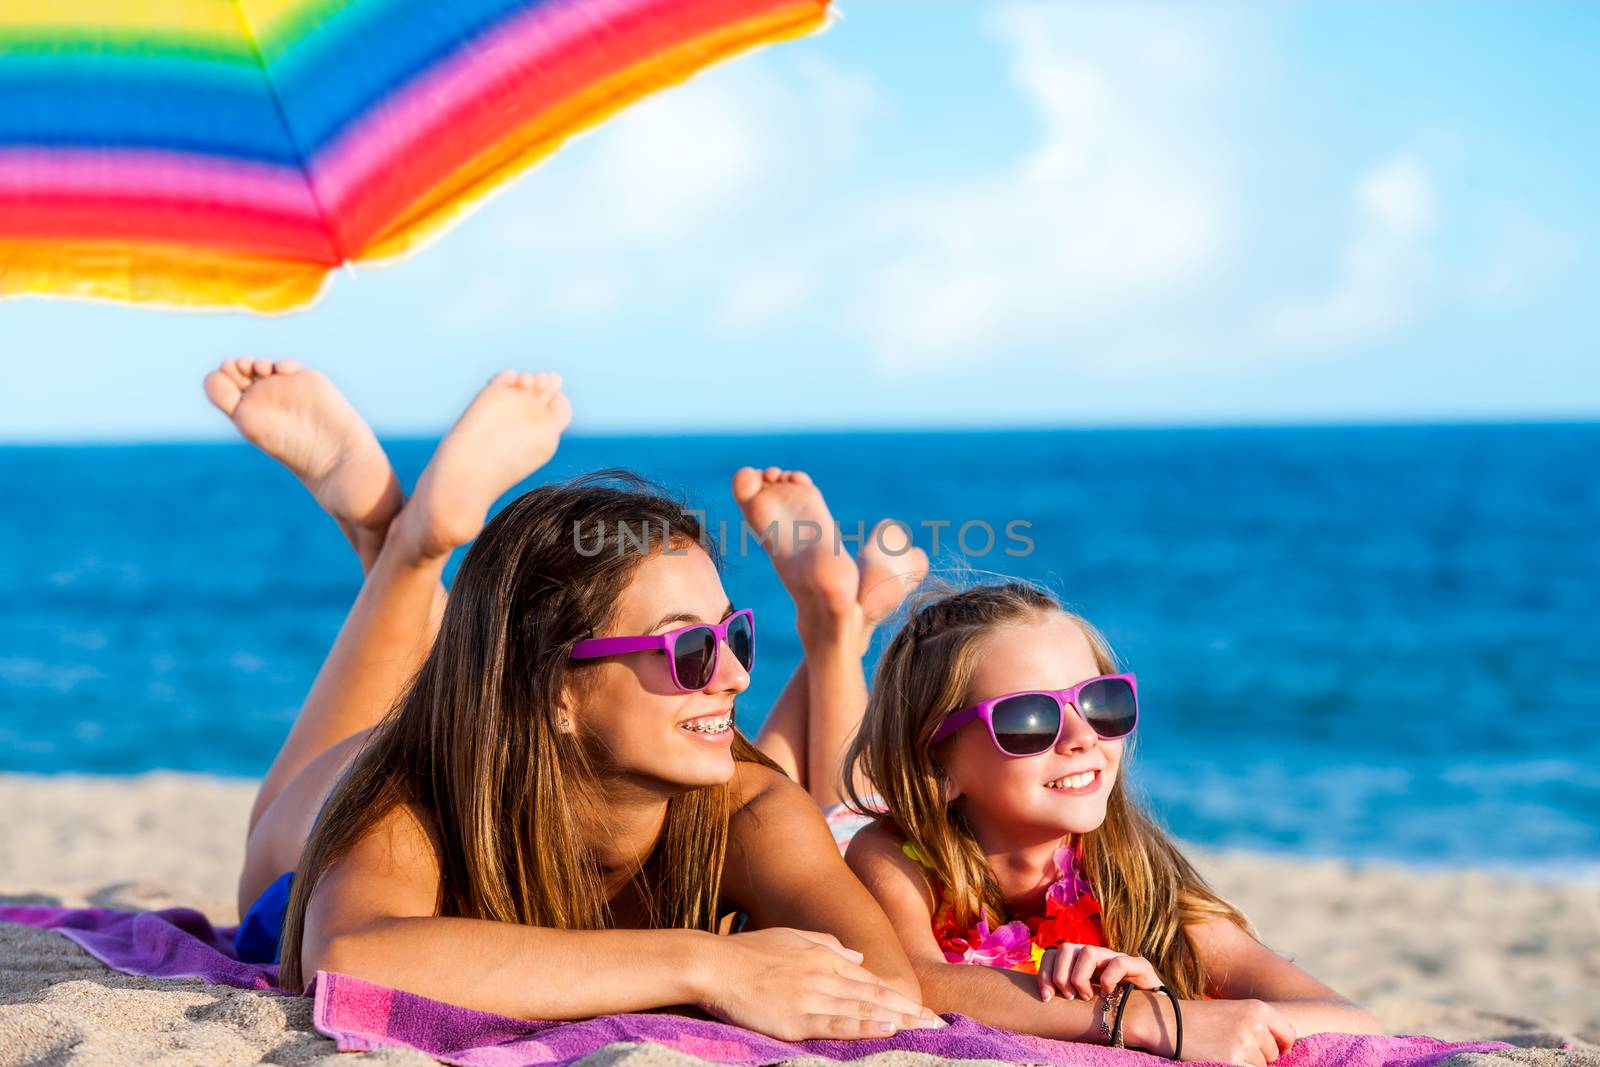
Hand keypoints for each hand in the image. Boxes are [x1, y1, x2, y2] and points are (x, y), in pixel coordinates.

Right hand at [696, 928, 941, 1040]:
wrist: (714, 963)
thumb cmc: (749, 951)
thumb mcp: (793, 938)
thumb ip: (828, 944)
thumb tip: (859, 955)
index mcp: (824, 956)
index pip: (871, 980)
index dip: (900, 995)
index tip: (923, 1008)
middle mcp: (825, 974)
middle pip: (876, 994)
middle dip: (909, 1010)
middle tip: (939, 1022)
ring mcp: (812, 995)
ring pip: (863, 1008)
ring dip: (897, 1019)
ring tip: (924, 1028)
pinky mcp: (797, 1017)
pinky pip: (837, 1022)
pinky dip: (865, 1025)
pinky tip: (887, 1028)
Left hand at [1036, 943, 1163, 1001]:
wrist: (1150, 1013)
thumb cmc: (1112, 1009)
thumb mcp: (1084, 1001)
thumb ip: (1067, 994)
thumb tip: (1041, 1000)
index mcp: (1080, 961)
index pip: (1053, 953)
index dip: (1045, 973)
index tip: (1046, 998)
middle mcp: (1097, 955)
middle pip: (1066, 948)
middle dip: (1061, 976)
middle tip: (1070, 997)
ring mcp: (1117, 957)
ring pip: (1089, 951)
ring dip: (1081, 977)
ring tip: (1087, 997)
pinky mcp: (1139, 965)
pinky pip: (1119, 963)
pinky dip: (1109, 979)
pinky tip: (1108, 995)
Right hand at [1125, 993, 1296, 1065]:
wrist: (1165, 1020)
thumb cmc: (1199, 1019)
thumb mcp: (1233, 1012)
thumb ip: (1259, 1026)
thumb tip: (1282, 1052)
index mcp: (1258, 1008)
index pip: (1288, 1035)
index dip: (1281, 1047)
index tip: (1272, 1051)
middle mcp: (1255, 1024)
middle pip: (1273, 1054)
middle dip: (1257, 1056)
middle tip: (1229, 1046)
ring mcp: (1245, 1043)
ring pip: (1260, 1066)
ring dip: (1245, 1065)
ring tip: (1220, 1051)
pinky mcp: (1232, 1060)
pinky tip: (1218, 1059)